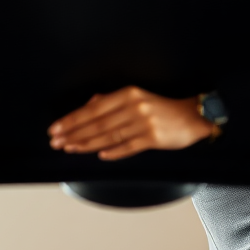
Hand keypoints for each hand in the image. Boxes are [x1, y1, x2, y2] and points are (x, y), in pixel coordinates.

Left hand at [48, 86, 217, 160]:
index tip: (56, 128)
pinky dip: (114, 152)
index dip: (73, 119)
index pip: (94, 108)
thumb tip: (89, 105)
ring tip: (70, 149)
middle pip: (98, 123)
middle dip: (74, 133)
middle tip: (56, 142)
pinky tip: (100, 156)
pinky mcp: (154, 138)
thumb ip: (112, 101)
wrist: (193, 116)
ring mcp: (144, 123)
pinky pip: (129, 147)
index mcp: (129, 93)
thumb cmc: (162, 107)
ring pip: (110, 136)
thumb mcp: (137, 97)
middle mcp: (135, 106)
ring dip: (88, 144)